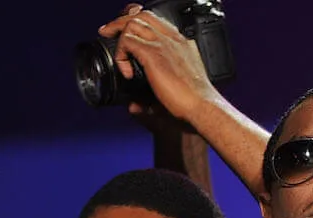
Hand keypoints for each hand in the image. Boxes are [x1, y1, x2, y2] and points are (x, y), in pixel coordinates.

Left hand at [98, 4, 218, 123]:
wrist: (204, 107)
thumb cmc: (197, 103)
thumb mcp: (178, 92)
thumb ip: (157, 94)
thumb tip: (135, 106)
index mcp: (182, 44)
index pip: (157, 22)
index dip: (138, 21)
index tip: (127, 30)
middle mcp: (173, 40)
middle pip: (142, 16)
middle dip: (122, 21)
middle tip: (108, 31)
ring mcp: (164, 45)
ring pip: (132, 23)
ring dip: (118, 34)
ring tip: (113, 48)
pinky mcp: (154, 54)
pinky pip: (127, 41)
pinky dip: (121, 54)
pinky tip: (126, 71)